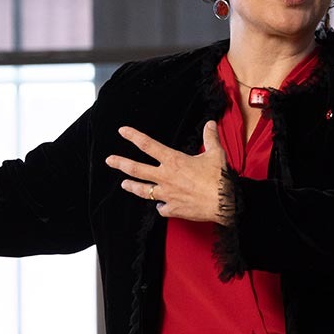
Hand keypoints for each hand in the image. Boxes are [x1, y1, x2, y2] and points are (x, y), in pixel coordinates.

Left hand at [104, 121, 229, 221]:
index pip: (148, 145)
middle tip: (109, 160)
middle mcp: (166, 177)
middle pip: (137, 169)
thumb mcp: (216, 154)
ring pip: (143, 190)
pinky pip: (161, 208)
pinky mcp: (172, 209)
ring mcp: (166, 194)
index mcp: (173, 161)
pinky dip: (160, 206)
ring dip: (132, 187)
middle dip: (121, 163)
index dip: (133, 136)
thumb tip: (210, 124)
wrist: (225, 202)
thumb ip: (210, 138)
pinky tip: (160, 205)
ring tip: (124, 184)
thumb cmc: (220, 178)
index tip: (122, 131)